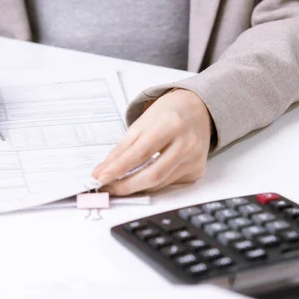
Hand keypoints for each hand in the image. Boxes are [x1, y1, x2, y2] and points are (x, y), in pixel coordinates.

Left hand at [92, 89, 211, 194]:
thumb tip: (101, 171)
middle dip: (126, 186)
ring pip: (159, 183)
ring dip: (136, 187)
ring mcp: (195, 159)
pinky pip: (168, 183)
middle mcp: (187, 143)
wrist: (197, 109)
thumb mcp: (141, 124)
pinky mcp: (197, 170)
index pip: (140, 153)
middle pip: (153, 175)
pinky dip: (152, 184)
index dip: (119, 168)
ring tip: (119, 185)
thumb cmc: (167, 114)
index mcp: (171, 124)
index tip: (101, 178)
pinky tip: (142, 179)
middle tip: (108, 188)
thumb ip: (121, 149)